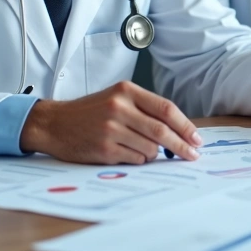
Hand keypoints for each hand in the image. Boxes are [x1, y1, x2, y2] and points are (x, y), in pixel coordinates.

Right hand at [19, 80, 203, 163]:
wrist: (54, 123)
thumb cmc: (89, 112)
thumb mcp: (116, 98)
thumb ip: (144, 109)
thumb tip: (178, 130)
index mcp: (126, 91)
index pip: (166, 108)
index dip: (185, 125)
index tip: (197, 138)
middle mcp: (119, 108)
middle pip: (162, 131)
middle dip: (182, 145)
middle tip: (193, 155)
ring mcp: (111, 129)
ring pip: (150, 148)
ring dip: (154, 153)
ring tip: (141, 149)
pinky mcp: (104, 149)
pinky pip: (135, 159)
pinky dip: (139, 160)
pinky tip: (127, 153)